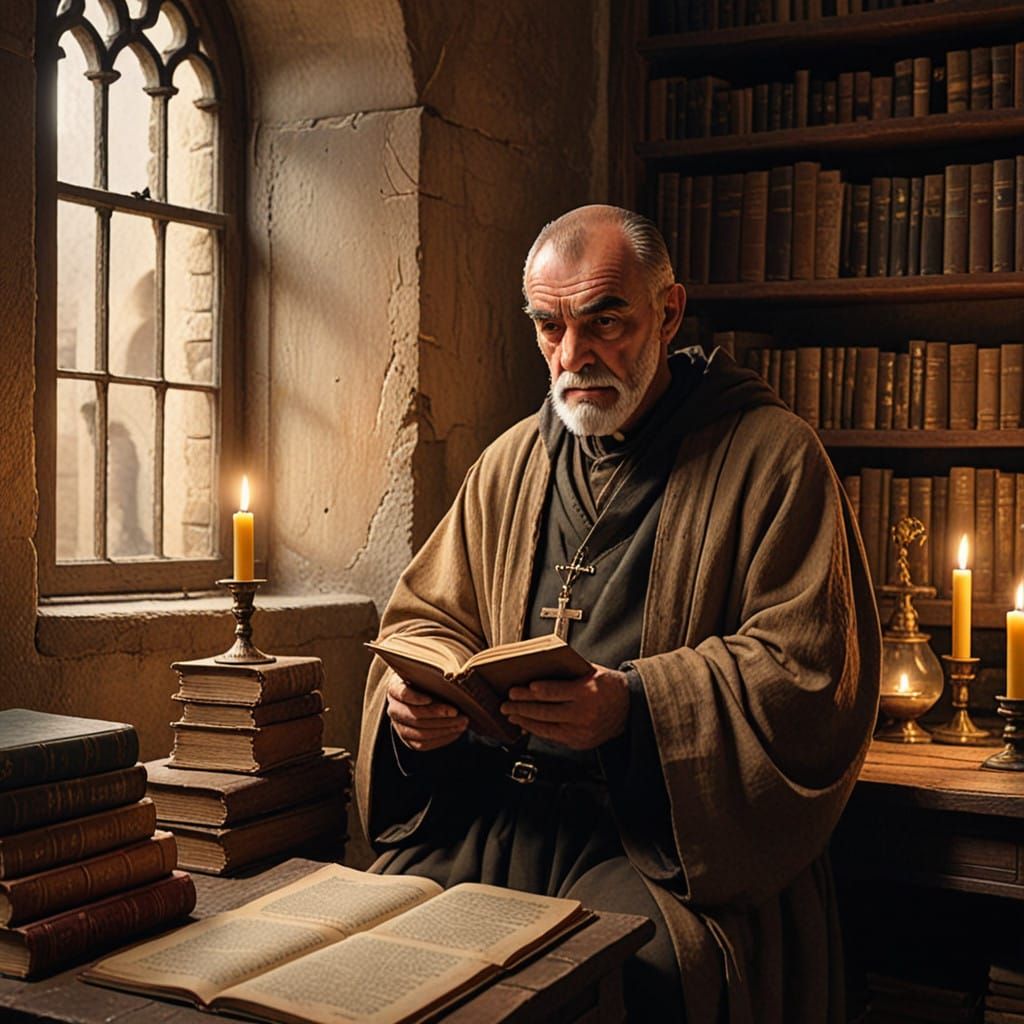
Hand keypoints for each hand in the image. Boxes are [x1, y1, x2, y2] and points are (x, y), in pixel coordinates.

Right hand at [386, 678, 467, 751]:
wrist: (420, 692)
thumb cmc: (425, 680)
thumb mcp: (426, 673)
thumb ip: (434, 676)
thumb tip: (453, 679)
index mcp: (395, 688)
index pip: (402, 694)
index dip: (415, 698)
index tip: (430, 698)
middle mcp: (394, 708)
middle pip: (414, 716)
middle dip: (438, 715)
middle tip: (457, 712)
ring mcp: (399, 726)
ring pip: (419, 733)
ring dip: (444, 729)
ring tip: (462, 723)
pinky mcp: (408, 739)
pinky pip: (423, 745)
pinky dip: (442, 739)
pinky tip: (456, 732)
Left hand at [500, 664, 629, 749]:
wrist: (631, 709)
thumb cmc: (609, 686)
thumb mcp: (591, 671)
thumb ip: (568, 672)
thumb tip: (538, 671)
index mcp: (587, 692)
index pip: (554, 692)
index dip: (534, 692)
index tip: (517, 690)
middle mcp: (584, 714)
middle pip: (545, 712)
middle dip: (521, 708)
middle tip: (506, 703)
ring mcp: (582, 732)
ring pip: (546, 728)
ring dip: (525, 721)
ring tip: (511, 715)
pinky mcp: (580, 743)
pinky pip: (553, 737)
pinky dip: (538, 730)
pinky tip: (527, 725)